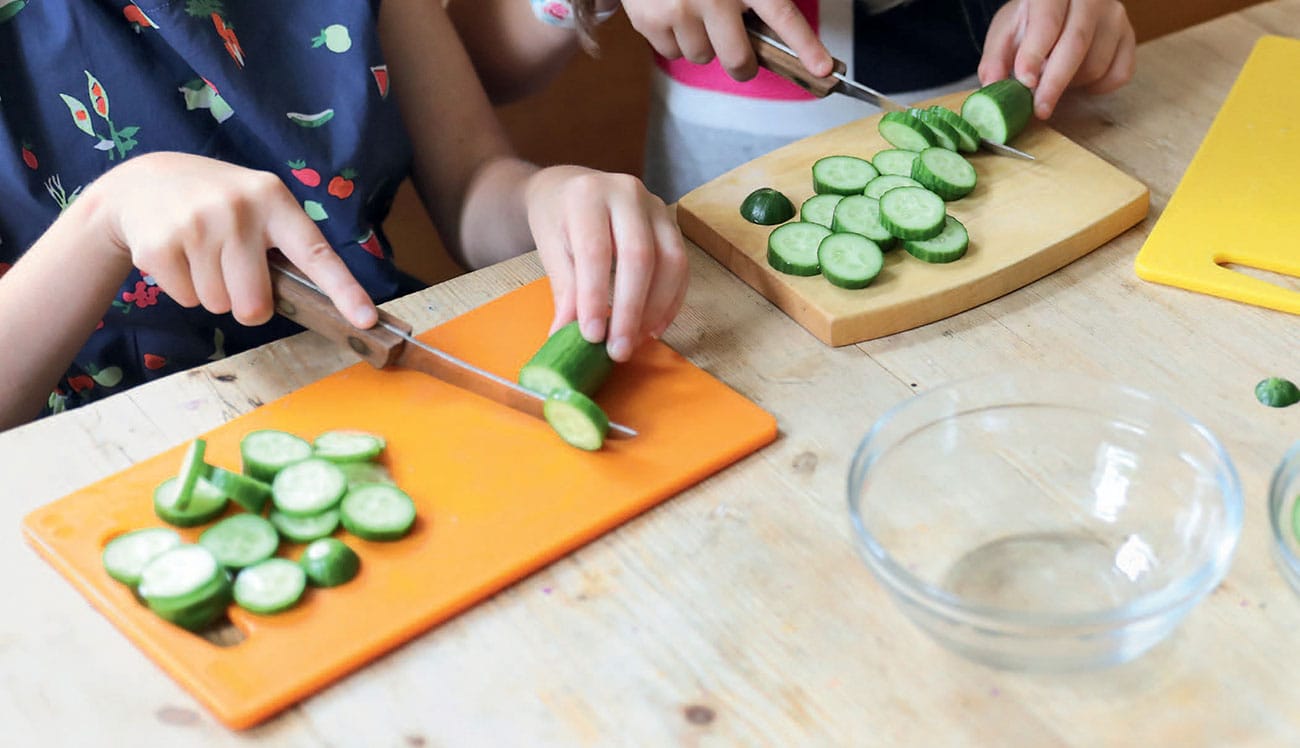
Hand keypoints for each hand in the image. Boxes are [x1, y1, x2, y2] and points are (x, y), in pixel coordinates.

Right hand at [101, 152, 376, 328]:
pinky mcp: (159, 246)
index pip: (316, 253)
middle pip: (256, 304)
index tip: (366, 319)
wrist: (144, 182)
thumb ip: (284, 245)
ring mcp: (195, 226)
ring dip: (213, 293)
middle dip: (247, 303)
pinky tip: (178, 254)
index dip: (344, 290)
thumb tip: (316, 302)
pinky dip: (184, 289)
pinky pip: (186, 301)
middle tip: (234, 272)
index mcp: (274, 200)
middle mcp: (237, 210)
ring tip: (203, 254)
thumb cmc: (218, 203)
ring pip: (219, 306)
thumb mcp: (257, 205)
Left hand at [525, 166, 688, 361]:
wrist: (571, 188)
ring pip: (670, 261)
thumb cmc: (557, 218)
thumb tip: (565, 338)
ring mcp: (655, 206)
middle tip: (618, 349)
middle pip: (639, 256)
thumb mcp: (550, 248)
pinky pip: (682, 267)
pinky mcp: (672, 223)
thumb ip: (564, 290)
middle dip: (631, 310)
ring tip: (635, 341)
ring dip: (656, 309)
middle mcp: (627, 193)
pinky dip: (671, 302)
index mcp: (588, 195)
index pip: (596, 251)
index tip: (592, 336)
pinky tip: (653, 327)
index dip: (596, 297)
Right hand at [621, 0, 830, 80]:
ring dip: (702, 43)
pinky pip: (672, 53)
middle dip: (741, 65)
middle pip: (737, 60)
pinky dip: (674, 39)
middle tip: (740, 56)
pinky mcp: (650, 21)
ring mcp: (679, 10)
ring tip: (694, 11)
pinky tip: (672, 11)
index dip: (805, 45)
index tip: (823, 70)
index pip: (782, 16)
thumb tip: (776, 36)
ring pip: (702, 57)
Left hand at [978, 0, 1134, 118]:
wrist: (1060, 10)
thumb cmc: (1031, 22)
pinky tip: (1080, 81)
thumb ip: (995, 59)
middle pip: (1076, 44)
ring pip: (1096, 64)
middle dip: (1054, 83)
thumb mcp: (1006, 33)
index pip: (1047, 21)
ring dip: (1072, 84)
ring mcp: (1114, 16)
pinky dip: (1097, 88)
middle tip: (1039, 109)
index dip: (1035, 53)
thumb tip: (991, 85)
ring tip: (1055, 78)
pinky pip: (1118, 74)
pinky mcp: (1130, 37)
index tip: (1025, 82)